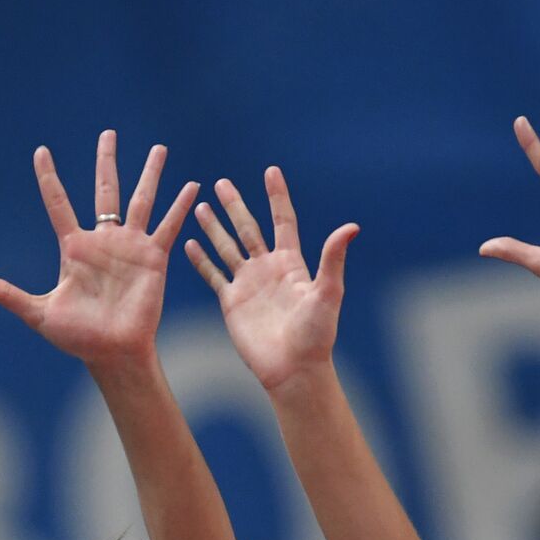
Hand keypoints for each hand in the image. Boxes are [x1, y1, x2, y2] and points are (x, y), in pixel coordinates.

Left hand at [0, 130, 198, 369]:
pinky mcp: (154, 258)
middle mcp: (103, 241)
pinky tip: (192, 186)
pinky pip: (168, 226)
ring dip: (150, 173)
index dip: (49, 177)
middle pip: (105, 190)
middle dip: (107, 161)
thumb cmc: (77, 337)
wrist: (112, 352)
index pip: (58, 203)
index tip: (41, 151)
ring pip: (141, 200)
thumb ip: (8, 294)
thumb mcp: (39, 313)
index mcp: (74, 248)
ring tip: (158, 148)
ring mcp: (130, 247)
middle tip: (107, 133)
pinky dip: (180, 207)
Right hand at [186, 167, 358, 390]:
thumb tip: (351, 227)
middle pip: (248, 228)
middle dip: (234, 206)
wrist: (292, 368)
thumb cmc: (316, 334)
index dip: (276, 196)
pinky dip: (201, 259)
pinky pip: (213, 275)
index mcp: (291, 263)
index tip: (270, 171)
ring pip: (226, 247)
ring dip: (213, 227)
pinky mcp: (231, 302)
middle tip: (220, 183)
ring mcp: (248, 284)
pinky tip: (189, 243)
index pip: (282, 221)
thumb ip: (332, 259)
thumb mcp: (328, 293)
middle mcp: (267, 269)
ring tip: (199, 205)